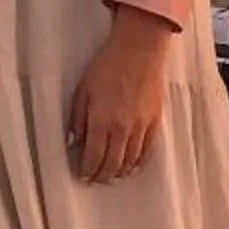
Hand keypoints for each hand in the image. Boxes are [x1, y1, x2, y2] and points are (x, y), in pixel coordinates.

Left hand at [70, 9, 174, 183]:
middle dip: (102, 175)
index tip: (83, 175)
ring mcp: (141, 126)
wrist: (140, 48)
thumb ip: (78, 118)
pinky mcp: (155, 120)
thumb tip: (74, 141)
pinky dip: (139, 162)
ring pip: (131, 160)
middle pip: (112, 163)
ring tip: (112, 175)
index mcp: (101, 120)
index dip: (87, 170)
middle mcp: (122, 128)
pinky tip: (132, 166)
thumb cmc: (108, 64)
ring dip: (120, 171)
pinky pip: (148, 150)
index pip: (93, 157)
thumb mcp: (83, 89)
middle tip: (95, 179)